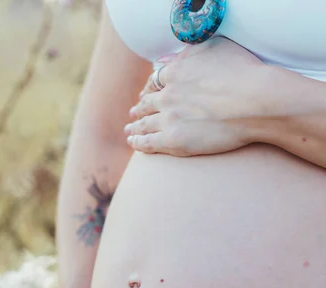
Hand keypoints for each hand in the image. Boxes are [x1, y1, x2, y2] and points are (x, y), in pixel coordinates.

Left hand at [124, 37, 267, 155]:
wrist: (255, 101)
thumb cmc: (244, 72)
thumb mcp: (216, 47)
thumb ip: (191, 51)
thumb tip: (173, 57)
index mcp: (176, 70)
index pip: (156, 81)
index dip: (149, 89)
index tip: (146, 94)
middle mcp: (168, 94)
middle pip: (147, 103)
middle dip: (138, 109)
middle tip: (133, 114)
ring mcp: (169, 118)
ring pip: (144, 123)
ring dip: (135, 127)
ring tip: (129, 132)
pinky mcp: (174, 140)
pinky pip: (148, 143)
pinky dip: (138, 143)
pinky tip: (134, 144)